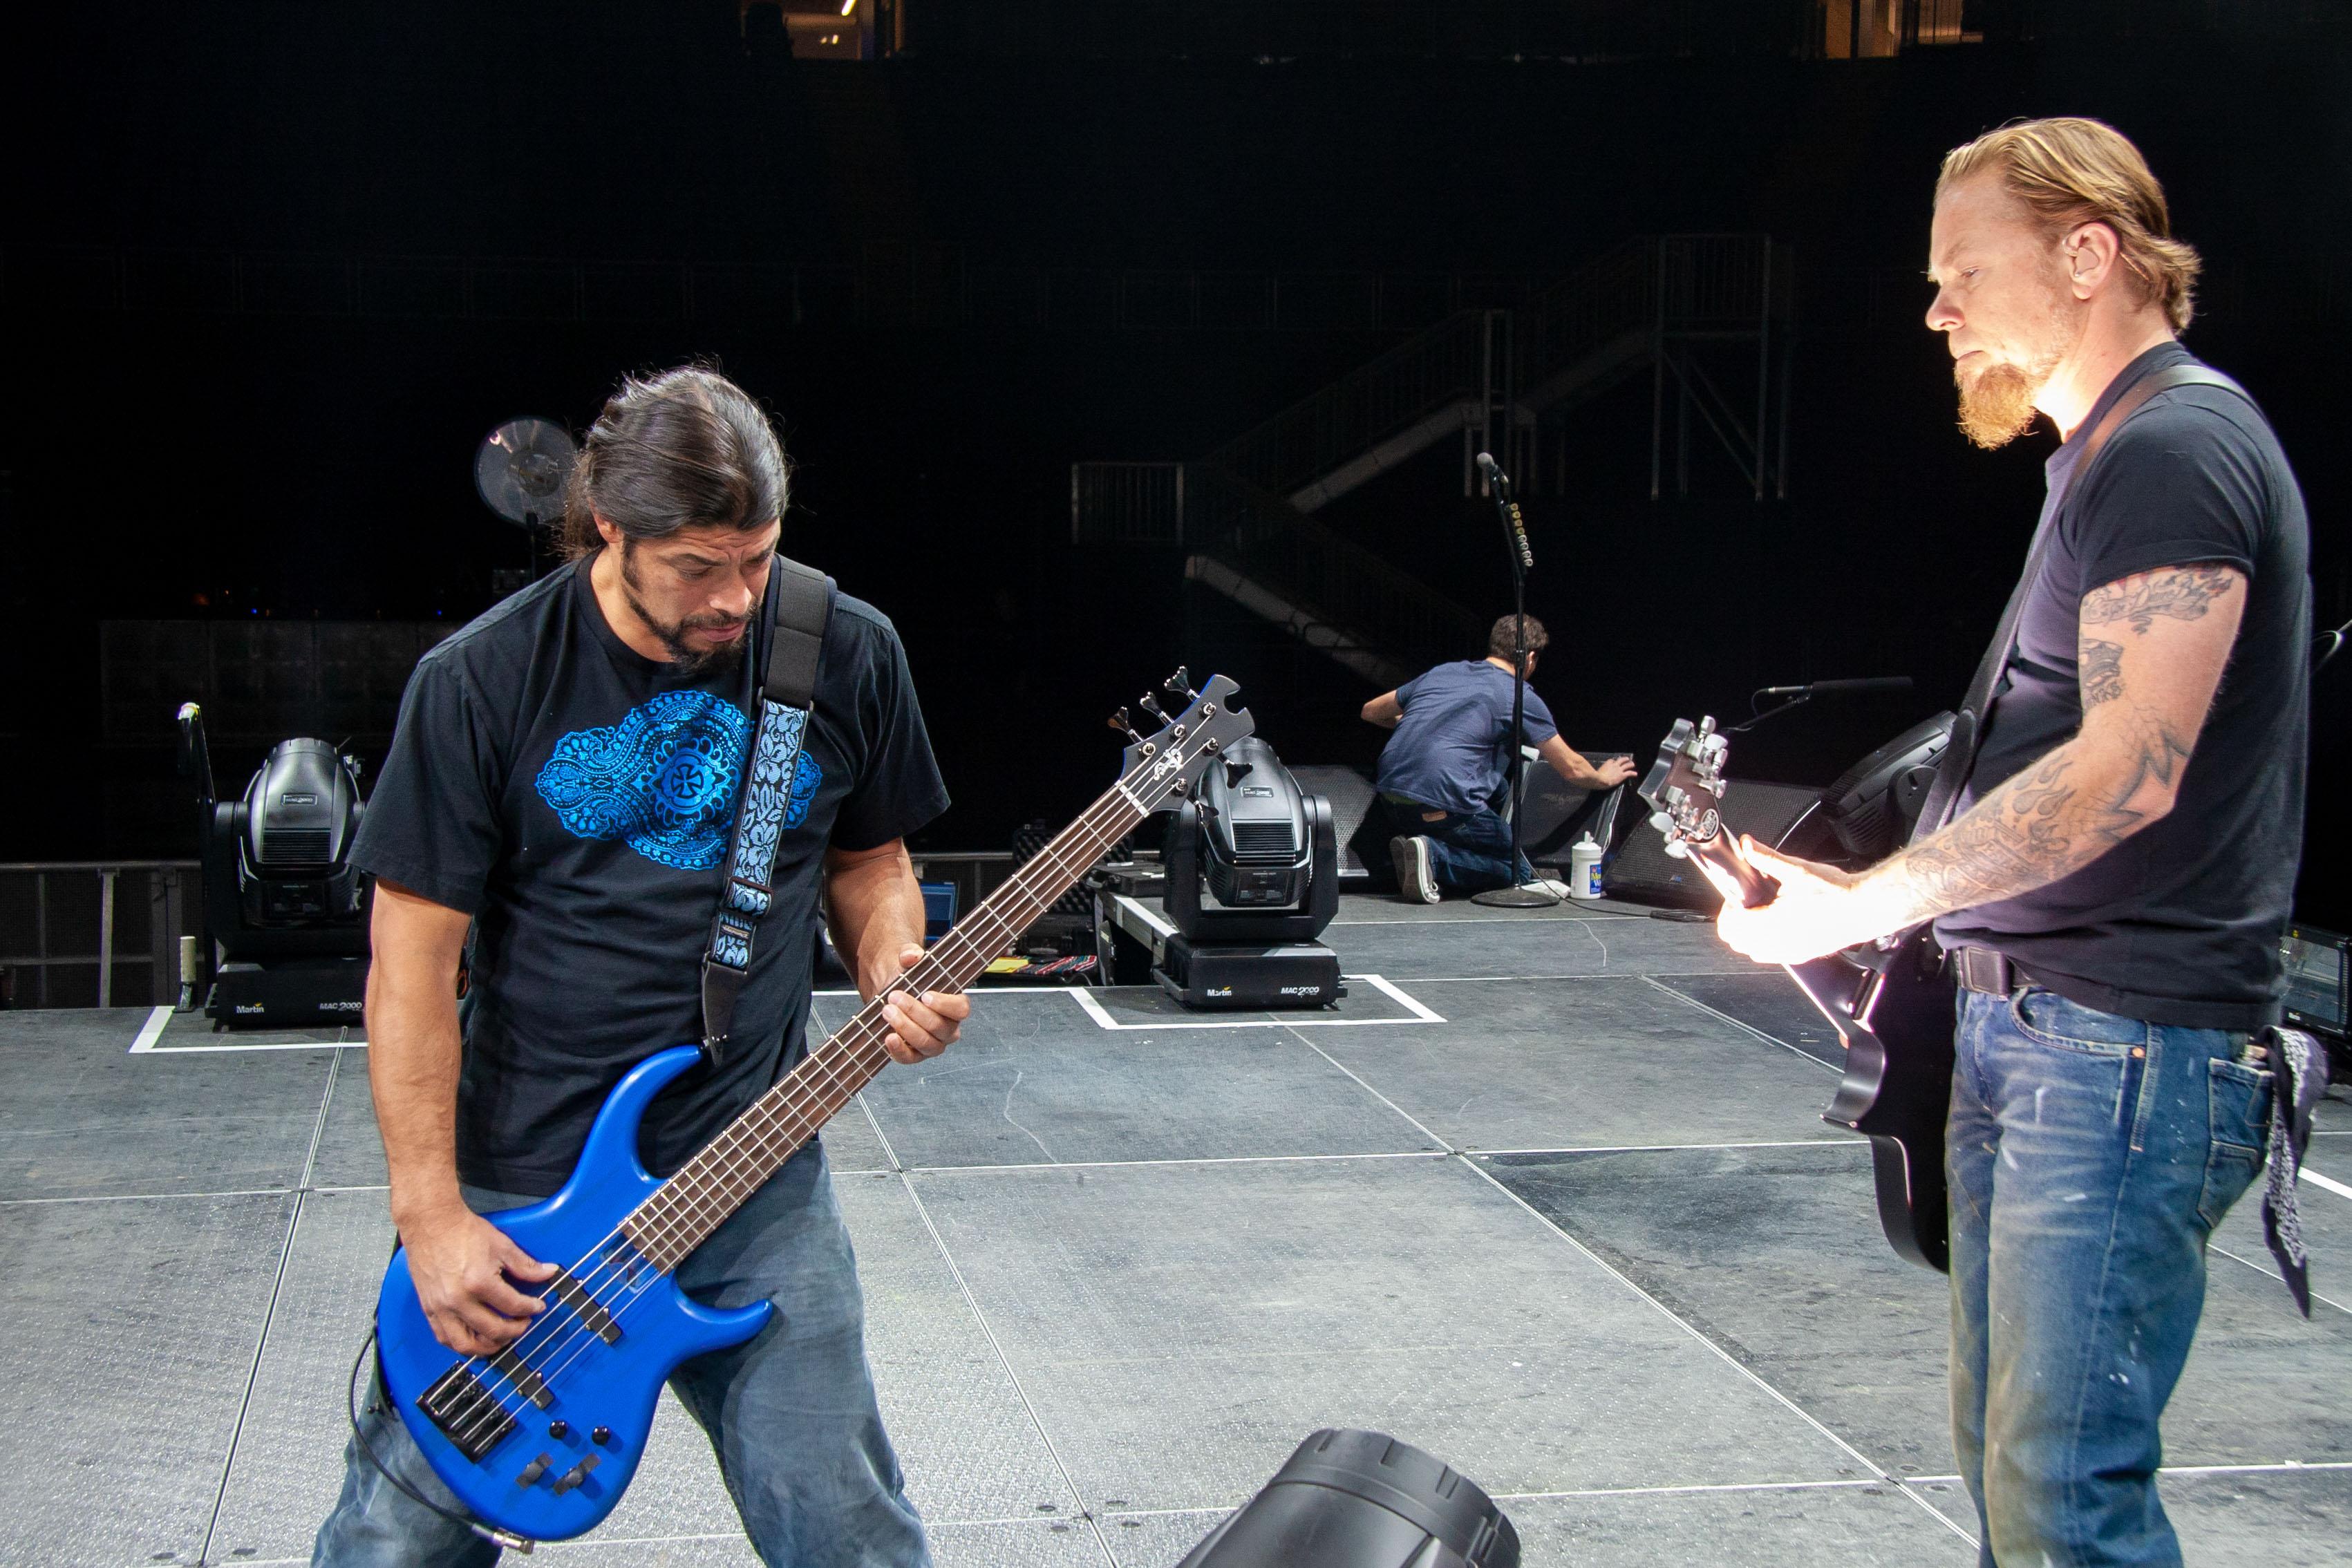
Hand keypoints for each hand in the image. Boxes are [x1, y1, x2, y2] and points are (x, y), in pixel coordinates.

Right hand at [398, 1200, 558, 1355]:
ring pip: (465, 1344)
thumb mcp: (502, 1246)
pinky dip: (460, 1344)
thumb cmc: (463, 1232)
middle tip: (523, 1324)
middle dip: (514, 1331)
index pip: (513, 1306)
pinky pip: (444, 1337)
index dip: (531, 1308)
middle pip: (492, 1330)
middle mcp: (458, 1300)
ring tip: (501, 1338)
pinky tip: (473, 1338)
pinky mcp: (428, 1309)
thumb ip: (526, 1265)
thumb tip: (548, 1272)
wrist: (431, 1224)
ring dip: (487, 1347)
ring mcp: (441, 1307)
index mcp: (479, 1282)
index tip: (537, 1307)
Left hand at [874, 944, 968, 1063]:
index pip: (961, 1009)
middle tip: (895, 997)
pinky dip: (899, 1051)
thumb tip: (911, 955)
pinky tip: (888, 1037)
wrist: (889, 993)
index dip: (945, 1004)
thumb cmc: (907, 979)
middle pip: (941, 1027)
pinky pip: (910, 1058)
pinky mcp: (915, 1054)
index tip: (926, 995)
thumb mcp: (907, 961)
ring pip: (927, 1044)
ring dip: (906, 1028)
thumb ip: (910, 954)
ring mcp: (933, 1044)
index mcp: (955, 1006)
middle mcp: (948, 1028)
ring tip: (888, 1011)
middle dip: (916, 1013)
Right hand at [1592, 756, 1636, 788]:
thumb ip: (1596, 771)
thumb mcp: (1595, 772)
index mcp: (1607, 764)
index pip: (1611, 761)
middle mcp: (1614, 765)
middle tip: (1627, 759)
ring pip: (1626, 765)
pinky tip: (1635, 774)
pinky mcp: (1622, 775)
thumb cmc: (1597, 777)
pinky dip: (1633, 773)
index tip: (1613, 762)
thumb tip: (1591, 773)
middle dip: (1624, 759)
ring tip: (1632, 764)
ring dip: (1630, 764)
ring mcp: (1619, 770)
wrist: (1602, 780)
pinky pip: (1629, 773)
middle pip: (1621, 760)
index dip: (1613, 761)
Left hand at [1709, 838, 1891, 965]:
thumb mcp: (1797, 870)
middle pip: (1736, 941)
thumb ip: (1766, 858)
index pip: (1731, 925)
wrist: (1866, 907)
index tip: (1737, 895)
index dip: (1728, 908)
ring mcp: (1790, 953)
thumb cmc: (1837, 892)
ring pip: (1752, 951)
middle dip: (1735, 921)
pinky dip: (1765, 943)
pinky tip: (1777, 925)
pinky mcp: (1802, 956)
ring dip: (1748, 934)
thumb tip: (1747, 845)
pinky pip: (1771, 956)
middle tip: (1746, 903)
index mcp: (1772, 923)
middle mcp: (1778, 943)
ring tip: (1761, 912)